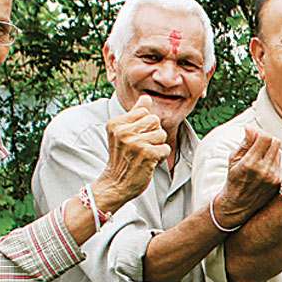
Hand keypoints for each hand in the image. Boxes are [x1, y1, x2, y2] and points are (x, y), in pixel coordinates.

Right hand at [94, 95, 170, 211]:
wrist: (115, 183)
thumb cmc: (122, 157)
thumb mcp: (122, 133)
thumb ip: (135, 114)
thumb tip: (146, 98)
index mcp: (116, 123)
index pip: (144, 112)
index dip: (146, 125)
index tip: (136, 137)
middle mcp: (123, 131)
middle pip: (155, 120)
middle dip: (153, 134)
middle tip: (142, 147)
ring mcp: (135, 143)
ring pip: (161, 134)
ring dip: (158, 146)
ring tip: (145, 154)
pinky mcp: (147, 155)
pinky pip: (165, 148)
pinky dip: (161, 156)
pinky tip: (149, 162)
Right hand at [214, 126, 281, 227]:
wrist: (238, 205)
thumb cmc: (234, 179)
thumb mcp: (233, 159)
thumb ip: (245, 143)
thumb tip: (251, 128)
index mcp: (250, 163)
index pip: (265, 137)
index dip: (260, 133)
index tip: (254, 135)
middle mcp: (264, 170)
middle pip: (275, 142)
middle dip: (267, 139)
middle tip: (258, 143)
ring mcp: (273, 177)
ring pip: (278, 152)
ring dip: (270, 151)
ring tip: (259, 158)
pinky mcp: (279, 183)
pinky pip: (279, 164)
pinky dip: (272, 162)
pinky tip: (263, 169)